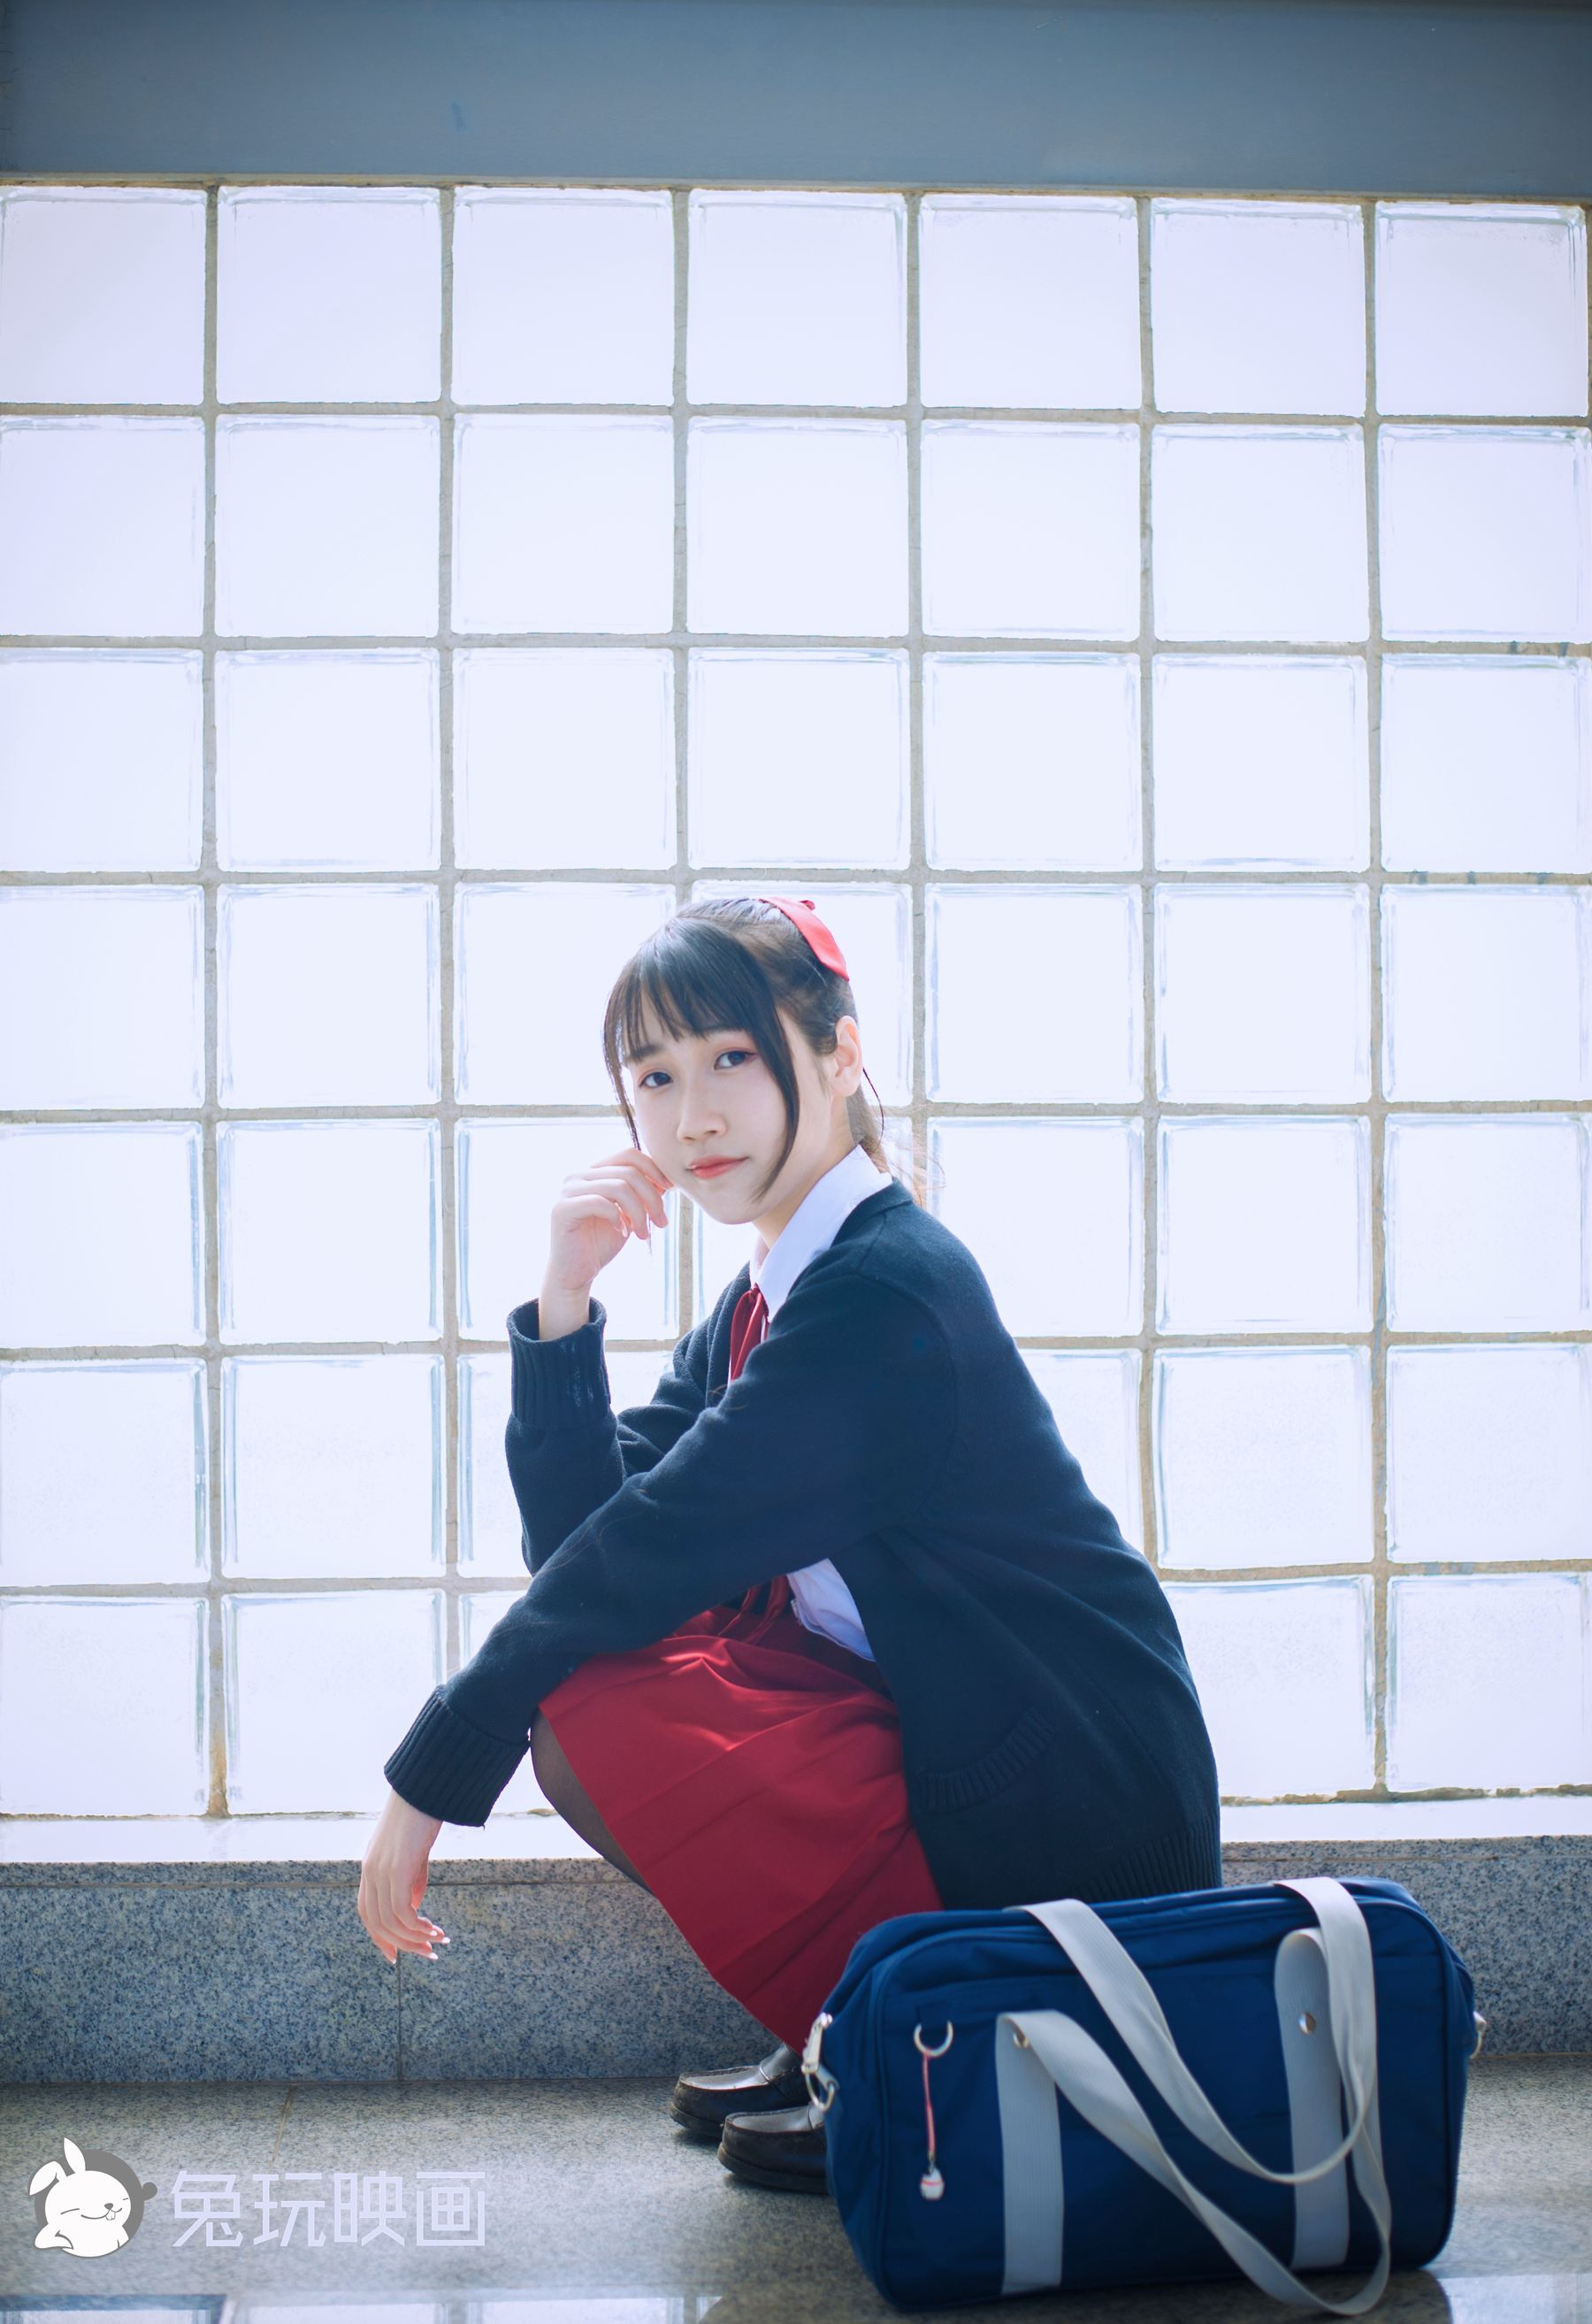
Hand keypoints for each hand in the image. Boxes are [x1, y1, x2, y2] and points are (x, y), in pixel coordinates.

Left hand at [359, 1787, 448, 1965]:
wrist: (423, 1788)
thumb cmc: (421, 1815)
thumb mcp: (413, 1853)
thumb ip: (410, 1879)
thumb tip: (414, 1906)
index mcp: (370, 1868)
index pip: (367, 1912)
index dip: (379, 1937)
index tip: (396, 1955)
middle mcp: (371, 1873)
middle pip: (376, 1923)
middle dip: (402, 1944)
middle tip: (428, 1953)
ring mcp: (381, 1871)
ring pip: (390, 1921)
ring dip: (414, 1938)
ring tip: (437, 1941)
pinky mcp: (397, 1869)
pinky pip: (402, 1910)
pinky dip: (418, 1926)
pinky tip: (435, 1927)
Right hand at [544, 1144, 673, 1296]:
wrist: (577, 1274)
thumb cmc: (601, 1243)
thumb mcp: (629, 1215)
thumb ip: (642, 1194)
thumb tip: (666, 1179)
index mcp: (593, 1172)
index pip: (629, 1155)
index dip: (654, 1169)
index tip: (670, 1190)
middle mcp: (578, 1176)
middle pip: (628, 1172)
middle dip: (652, 1198)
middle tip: (661, 1222)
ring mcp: (568, 1191)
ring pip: (619, 1187)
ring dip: (639, 1212)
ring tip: (643, 1234)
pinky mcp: (563, 1209)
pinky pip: (601, 1203)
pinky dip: (618, 1218)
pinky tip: (621, 1232)